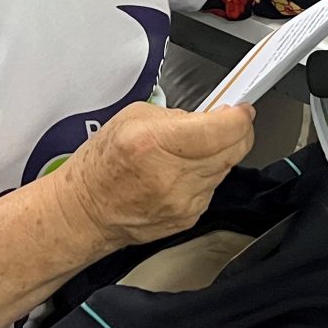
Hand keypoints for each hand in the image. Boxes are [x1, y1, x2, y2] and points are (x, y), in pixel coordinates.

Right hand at [57, 102, 255, 249]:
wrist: (85, 213)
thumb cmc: (101, 165)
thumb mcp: (132, 118)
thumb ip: (176, 115)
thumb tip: (209, 117)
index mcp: (157, 142)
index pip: (224, 129)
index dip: (240, 116)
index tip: (242, 109)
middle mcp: (174, 175)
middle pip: (234, 149)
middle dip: (237, 132)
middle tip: (228, 122)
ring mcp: (183, 201)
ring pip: (226, 168)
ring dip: (220, 154)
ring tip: (193, 148)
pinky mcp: (188, 218)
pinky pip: (212, 187)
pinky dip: (205, 175)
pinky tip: (182, 171)